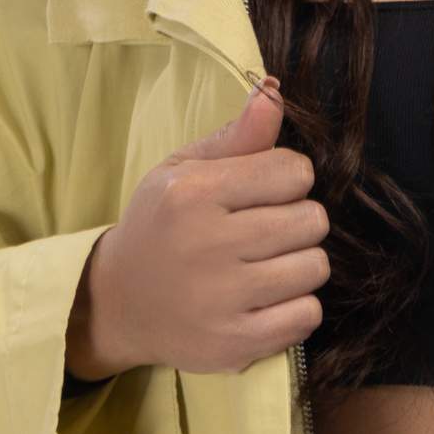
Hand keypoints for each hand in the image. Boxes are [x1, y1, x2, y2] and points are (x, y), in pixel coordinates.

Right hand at [66, 83, 328, 376]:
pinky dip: (296, 307)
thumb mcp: (184, 171)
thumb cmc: (160, 227)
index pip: (294, 171)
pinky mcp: (234, 343)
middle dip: (297, 222)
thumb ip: (237, 135)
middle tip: (262, 233)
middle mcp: (206, 244)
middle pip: (312, 220)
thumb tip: (274, 90)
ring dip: (299, 265)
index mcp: (193, 193)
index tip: (262, 194)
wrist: (117, 303)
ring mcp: (220, 299)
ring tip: (263, 266)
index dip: (287, 180)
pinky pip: (307, 315)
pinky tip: (265, 300)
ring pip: (316, 267)